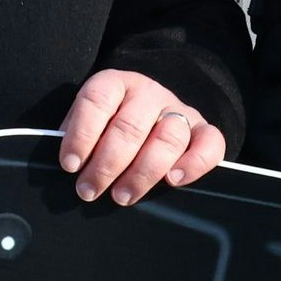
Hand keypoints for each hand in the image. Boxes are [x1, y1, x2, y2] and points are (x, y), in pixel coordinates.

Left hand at [57, 70, 226, 204]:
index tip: (70, 164)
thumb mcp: (90, 120)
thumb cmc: (111, 123)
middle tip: (90, 190)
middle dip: (106, 164)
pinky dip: (194, 163)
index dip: (81, 133)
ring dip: (143, 172)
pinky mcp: (204, 130)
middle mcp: (149, 93)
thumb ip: (78, 134)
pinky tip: (173, 181)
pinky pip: (210, 143)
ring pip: (169, 136)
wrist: (152, 109)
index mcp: (116, 84)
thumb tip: (70, 165)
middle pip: (130, 126)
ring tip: (122, 196)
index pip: (97, 100)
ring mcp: (179, 111)